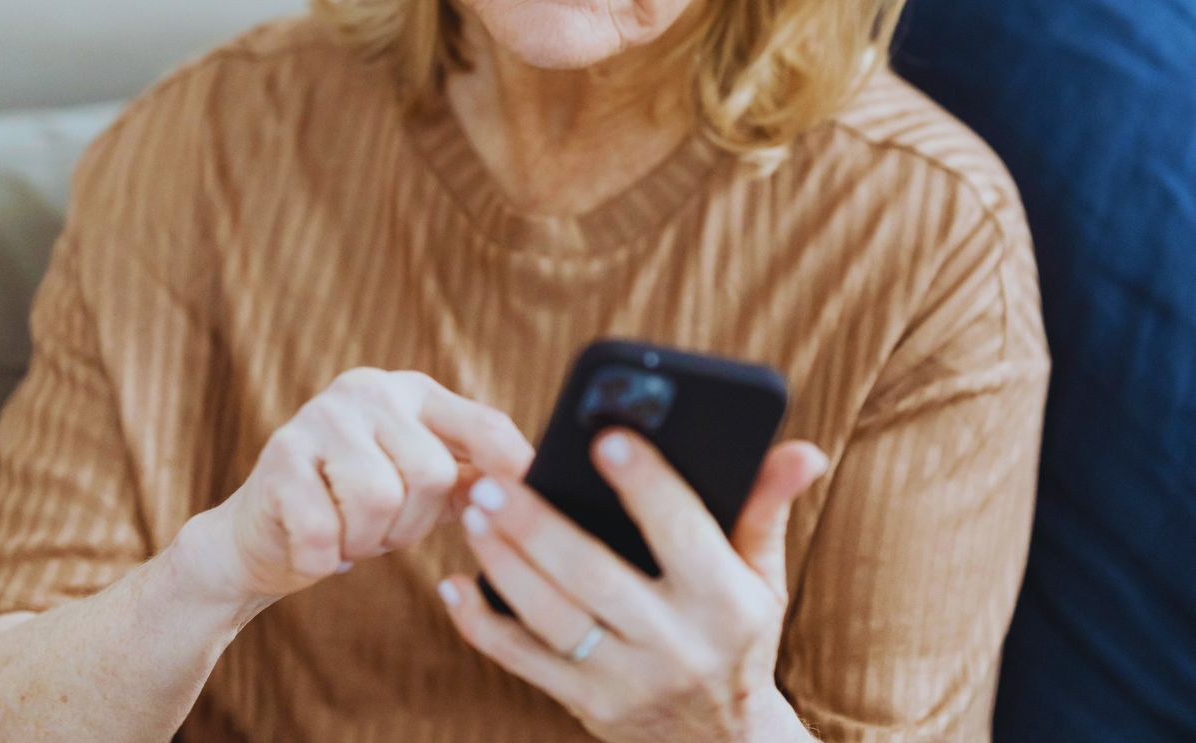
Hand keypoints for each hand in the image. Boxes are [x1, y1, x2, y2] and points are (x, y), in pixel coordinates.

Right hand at [178, 369, 533, 608]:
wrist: (257, 536)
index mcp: (413, 392)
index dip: (512, 467)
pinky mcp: (278, 457)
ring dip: (368, 540)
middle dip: (413, 524)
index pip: (483, 425)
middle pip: (432, 472)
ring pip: (380, 499)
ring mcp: (319, 418)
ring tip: (351, 536)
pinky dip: (326, 558)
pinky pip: (325, 529)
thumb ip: (473, 477)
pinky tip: (317, 548)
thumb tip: (536, 484)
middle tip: (384, 533)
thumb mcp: (420, 486)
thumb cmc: (353, 508)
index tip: (529, 503)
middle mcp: (368, 391)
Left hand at [437, 428, 827, 742]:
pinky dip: (481, 624)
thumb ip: (766, 509)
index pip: (682, 533)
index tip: (606, 439)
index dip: (647, 485)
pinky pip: (522, 662)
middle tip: (494, 481)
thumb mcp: (761, 578)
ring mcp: (626, 681)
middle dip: (539, 526)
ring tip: (474, 512)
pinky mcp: (585, 706)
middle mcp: (677, 646)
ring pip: (551, 618)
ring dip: (504, 564)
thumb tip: (803, 450)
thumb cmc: (738, 636)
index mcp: (726, 602)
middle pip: (595, 577)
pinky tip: (453, 584)